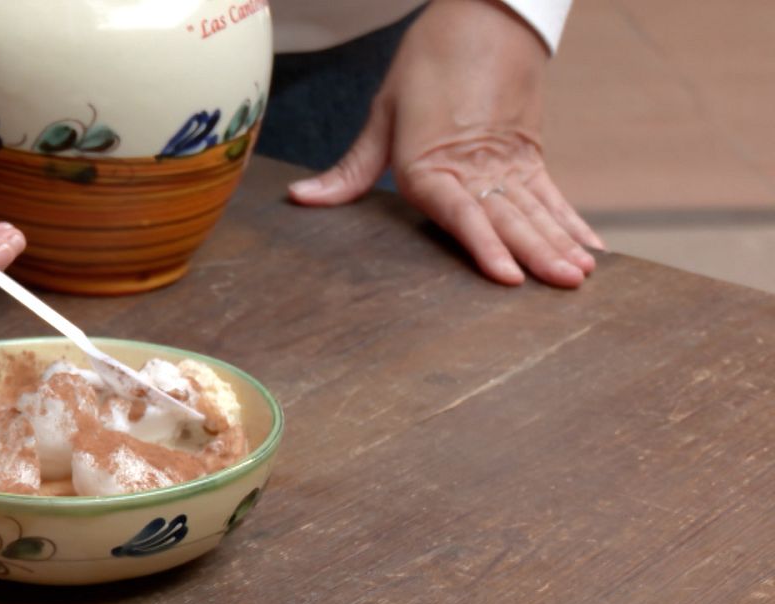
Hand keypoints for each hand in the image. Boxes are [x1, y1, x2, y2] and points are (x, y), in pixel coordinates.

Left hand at [288, 0, 603, 287]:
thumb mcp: (384, 113)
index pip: (460, 213)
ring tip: (580, 277)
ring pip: (535, 210)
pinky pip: (551, 195)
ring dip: (559, 244)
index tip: (508, 276)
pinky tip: (589, 249)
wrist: (483, 15)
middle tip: (565, 287)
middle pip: (507, 218)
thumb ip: (351, 169)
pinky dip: (570, 222)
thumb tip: (303, 199)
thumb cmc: (428, 62)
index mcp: (429, 164)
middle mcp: (472, 169)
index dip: (484, 247)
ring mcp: (507, 163)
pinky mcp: (529, 154)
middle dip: (537, 255)